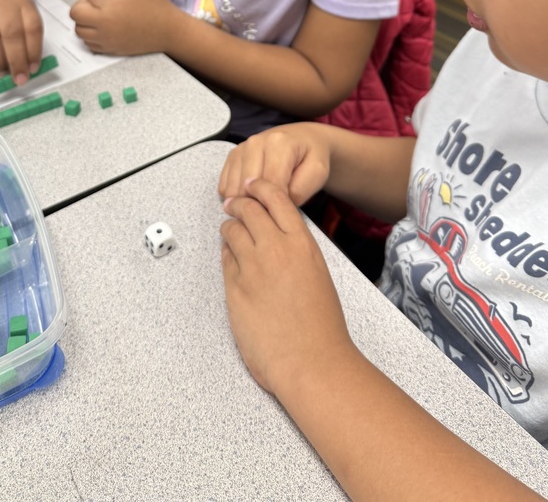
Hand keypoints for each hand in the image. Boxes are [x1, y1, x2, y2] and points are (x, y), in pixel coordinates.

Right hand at [0, 0, 42, 84]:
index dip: (34, 51)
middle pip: (11, 33)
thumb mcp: (28, 18)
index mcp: (24, 5)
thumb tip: (29, 68)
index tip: (34, 69)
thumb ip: (30, 41)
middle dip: (16, 60)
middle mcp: (4, 5)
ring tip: (4, 73)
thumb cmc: (13, 11)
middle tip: (20, 77)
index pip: (32, 28)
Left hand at [70, 0, 179, 55]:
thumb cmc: (156, 7)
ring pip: (79, 30)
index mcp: (110, 5)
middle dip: (83, 7)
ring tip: (99, 19)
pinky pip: (89, 44)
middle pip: (76, 14)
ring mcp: (105, 39)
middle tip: (96, 6)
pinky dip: (91, 36)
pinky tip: (104, 30)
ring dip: (85, 22)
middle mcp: (104, 23)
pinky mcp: (109, 50)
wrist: (168, 31)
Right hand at [218, 125, 331, 205]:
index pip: (270, 186)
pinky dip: (235, 198)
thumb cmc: (311, 158)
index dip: (277, 206)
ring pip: (233, 190)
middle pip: (247, 189)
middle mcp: (254, 142)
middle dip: (259, 206)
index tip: (284, 214)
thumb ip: (301, 189)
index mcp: (278, 144)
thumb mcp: (318, 172)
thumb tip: (275, 205)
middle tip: (274, 212)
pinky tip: (252, 197)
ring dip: (246, 204)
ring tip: (264, 204)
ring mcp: (240, 148)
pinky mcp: (231, 156)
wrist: (303, 139)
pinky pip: (224, 187)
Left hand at [221, 178, 352, 395]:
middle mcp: (275, 250)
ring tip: (230, 229)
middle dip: (239, 203)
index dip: (262, 187)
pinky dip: (226, 254)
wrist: (311, 363)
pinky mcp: (234, 289)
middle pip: (249, 210)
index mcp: (301, 244)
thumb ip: (297, 251)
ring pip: (232, 232)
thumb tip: (280, 239)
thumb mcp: (317, 274)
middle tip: (234, 203)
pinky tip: (230, 257)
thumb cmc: (322, 327)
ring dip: (229, 227)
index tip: (253, 184)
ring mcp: (251, 269)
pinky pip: (225, 261)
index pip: (277, 199)